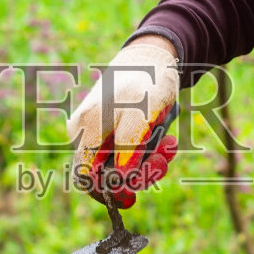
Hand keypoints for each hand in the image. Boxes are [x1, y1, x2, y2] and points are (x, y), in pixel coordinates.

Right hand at [66, 38, 179, 207]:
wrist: (149, 59)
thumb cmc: (146, 82)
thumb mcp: (143, 114)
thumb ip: (129, 146)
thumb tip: (120, 180)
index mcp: (86, 128)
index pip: (87, 178)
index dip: (110, 192)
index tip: (134, 193)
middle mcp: (84, 133)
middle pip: (105, 176)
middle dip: (139, 173)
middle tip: (164, 159)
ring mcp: (95, 133)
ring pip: (119, 168)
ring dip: (149, 163)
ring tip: (170, 145)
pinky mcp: (108, 133)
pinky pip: (126, 155)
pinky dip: (148, 153)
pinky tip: (166, 141)